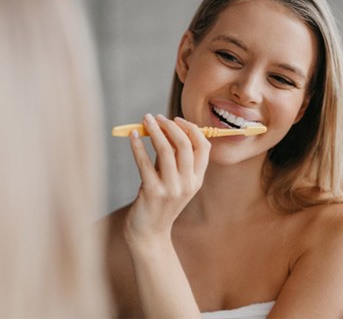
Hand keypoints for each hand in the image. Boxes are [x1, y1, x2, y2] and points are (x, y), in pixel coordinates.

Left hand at [124, 113, 210, 245]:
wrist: (150, 233)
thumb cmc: (160, 201)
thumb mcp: (174, 180)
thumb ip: (173, 158)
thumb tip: (165, 128)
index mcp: (197, 179)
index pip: (203, 147)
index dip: (191, 129)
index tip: (176, 119)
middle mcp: (188, 184)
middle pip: (185, 145)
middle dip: (171, 126)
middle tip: (157, 117)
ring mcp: (171, 189)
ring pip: (165, 150)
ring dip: (155, 130)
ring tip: (145, 119)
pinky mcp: (152, 193)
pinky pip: (144, 163)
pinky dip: (137, 146)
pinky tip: (132, 136)